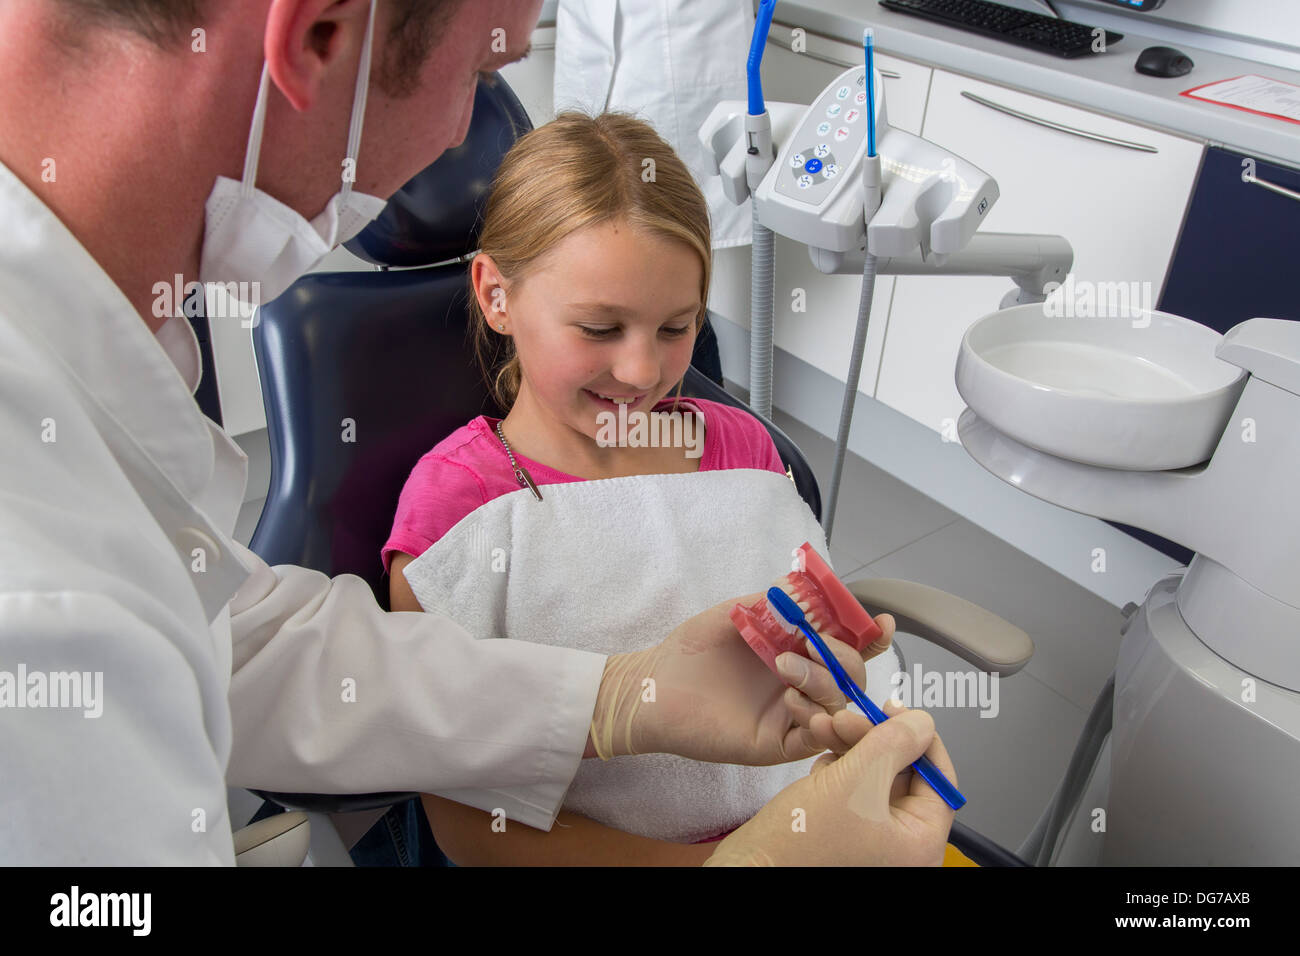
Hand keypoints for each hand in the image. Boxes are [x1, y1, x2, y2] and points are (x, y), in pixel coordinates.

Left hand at [588, 592, 882, 764]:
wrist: (652, 687)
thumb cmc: (690, 652)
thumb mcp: (734, 614)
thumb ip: (772, 603)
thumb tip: (805, 585)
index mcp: (798, 653)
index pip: (847, 646)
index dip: (869, 636)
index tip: (881, 622)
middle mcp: (802, 685)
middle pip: (852, 677)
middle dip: (843, 658)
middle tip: (814, 645)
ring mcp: (791, 716)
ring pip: (838, 706)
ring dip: (823, 683)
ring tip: (784, 667)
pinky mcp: (776, 745)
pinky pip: (813, 739)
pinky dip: (814, 720)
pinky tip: (792, 702)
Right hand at [703, 701, 956, 865]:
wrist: (748, 869)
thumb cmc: (800, 844)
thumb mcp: (854, 782)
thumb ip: (894, 744)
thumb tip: (923, 722)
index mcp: (919, 844)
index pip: (938, 780)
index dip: (919, 739)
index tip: (897, 710)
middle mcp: (901, 846)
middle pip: (903, 774)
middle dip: (873, 738)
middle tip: (846, 716)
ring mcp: (872, 841)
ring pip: (875, 777)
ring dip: (852, 746)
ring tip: (823, 727)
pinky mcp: (846, 834)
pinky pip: (854, 791)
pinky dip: (839, 767)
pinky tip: (820, 756)